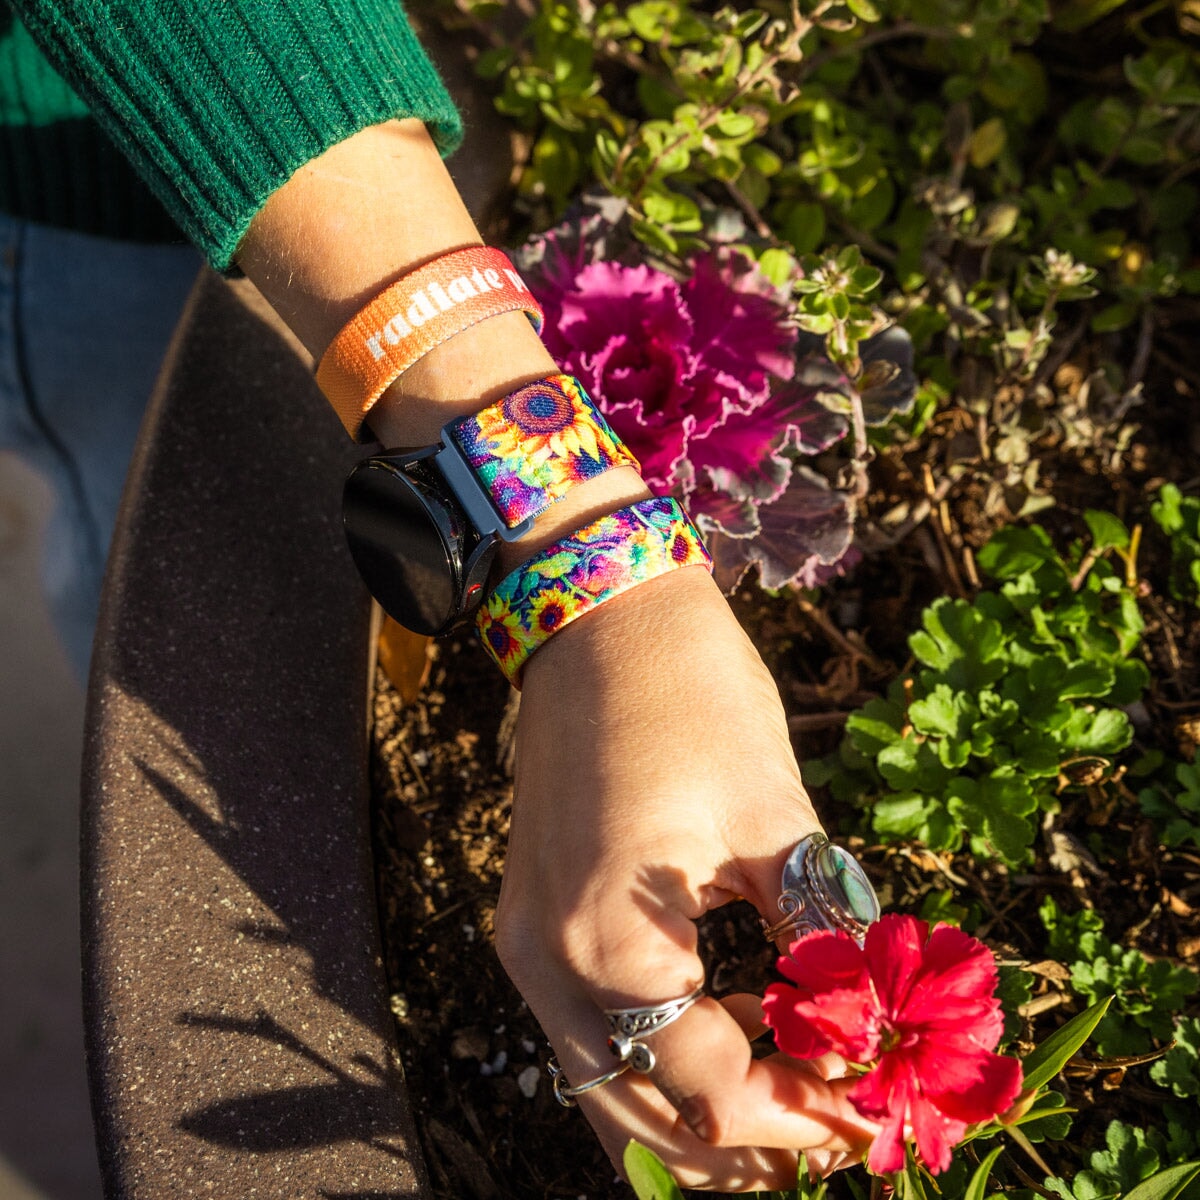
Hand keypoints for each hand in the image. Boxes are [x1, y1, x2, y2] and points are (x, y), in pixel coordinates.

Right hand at [495, 565, 876, 1189]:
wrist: (600, 614)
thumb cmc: (692, 693)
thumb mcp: (776, 816)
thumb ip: (822, 941)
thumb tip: (873, 1036)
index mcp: (608, 941)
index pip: (715, 1094)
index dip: (808, 1119)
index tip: (875, 1107)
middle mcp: (548, 964)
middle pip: (647, 1124)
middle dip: (751, 1141)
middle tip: (837, 1120)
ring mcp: (528, 947)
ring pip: (611, 1092)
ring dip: (703, 1108)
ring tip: (795, 1074)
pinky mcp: (532, 922)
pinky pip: (592, 1034)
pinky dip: (662, 1055)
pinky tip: (732, 1013)